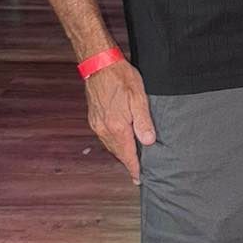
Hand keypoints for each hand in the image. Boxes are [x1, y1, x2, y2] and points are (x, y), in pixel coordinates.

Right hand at [85, 58, 155, 182]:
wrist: (98, 63)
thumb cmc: (120, 77)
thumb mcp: (139, 97)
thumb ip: (143, 122)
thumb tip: (149, 142)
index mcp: (117, 127)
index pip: (127, 155)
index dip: (134, 168)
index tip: (138, 179)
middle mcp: (104, 129)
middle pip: (118, 152)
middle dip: (128, 161)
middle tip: (138, 169)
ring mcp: (97, 124)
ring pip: (110, 145)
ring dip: (121, 151)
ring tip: (132, 157)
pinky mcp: (93, 117)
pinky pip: (104, 136)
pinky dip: (113, 142)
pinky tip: (120, 139)